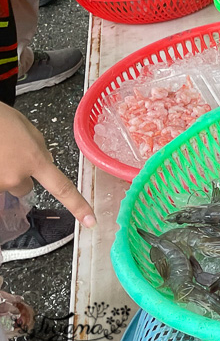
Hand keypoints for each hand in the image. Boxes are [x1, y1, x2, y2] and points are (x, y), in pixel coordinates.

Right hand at [0, 103, 95, 227]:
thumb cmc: (0, 120)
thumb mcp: (30, 131)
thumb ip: (40, 152)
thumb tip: (43, 165)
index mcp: (34, 160)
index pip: (62, 188)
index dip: (78, 206)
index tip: (90, 221)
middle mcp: (15, 177)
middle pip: (26, 187)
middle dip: (21, 175)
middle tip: (10, 154)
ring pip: (7, 185)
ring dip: (4, 172)